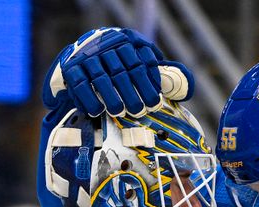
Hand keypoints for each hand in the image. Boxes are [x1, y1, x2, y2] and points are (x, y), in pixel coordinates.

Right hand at [43, 27, 193, 116]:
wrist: (84, 56)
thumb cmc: (120, 65)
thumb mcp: (141, 62)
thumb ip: (161, 74)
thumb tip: (186, 90)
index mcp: (128, 42)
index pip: (141, 61)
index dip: (149, 83)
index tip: (155, 100)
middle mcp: (108, 46)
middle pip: (123, 72)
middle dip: (133, 94)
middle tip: (140, 111)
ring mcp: (89, 56)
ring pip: (102, 78)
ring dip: (113, 98)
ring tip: (121, 113)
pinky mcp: (72, 68)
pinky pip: (81, 84)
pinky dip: (89, 99)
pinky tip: (98, 111)